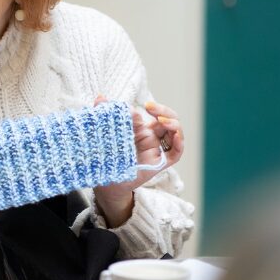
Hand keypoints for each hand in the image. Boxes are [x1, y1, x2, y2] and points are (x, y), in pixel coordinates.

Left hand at [93, 96, 184, 225]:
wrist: (107, 182)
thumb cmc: (108, 156)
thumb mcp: (107, 133)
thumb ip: (106, 115)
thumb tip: (100, 97)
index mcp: (144, 129)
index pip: (158, 114)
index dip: (156, 108)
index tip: (146, 105)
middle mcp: (153, 138)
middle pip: (170, 121)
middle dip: (165, 112)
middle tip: (152, 109)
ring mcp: (157, 150)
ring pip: (176, 135)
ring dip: (173, 125)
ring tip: (163, 121)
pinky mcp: (159, 163)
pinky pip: (175, 154)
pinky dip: (179, 144)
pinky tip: (175, 136)